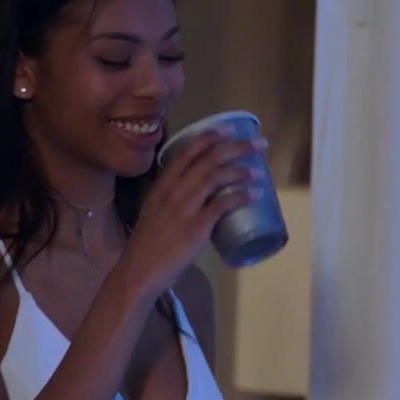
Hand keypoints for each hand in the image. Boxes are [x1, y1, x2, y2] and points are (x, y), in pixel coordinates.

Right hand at [124, 128, 266, 294]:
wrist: (139, 271)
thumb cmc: (148, 243)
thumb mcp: (156, 210)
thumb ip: (175, 197)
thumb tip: (202, 191)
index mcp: (163, 185)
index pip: (188, 152)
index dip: (211, 137)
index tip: (230, 129)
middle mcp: (173, 191)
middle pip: (209, 160)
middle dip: (237, 147)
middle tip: (259, 143)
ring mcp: (184, 208)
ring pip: (215, 177)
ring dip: (241, 170)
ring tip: (260, 170)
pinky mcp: (196, 228)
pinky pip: (222, 205)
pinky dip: (241, 196)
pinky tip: (255, 194)